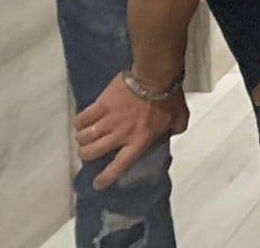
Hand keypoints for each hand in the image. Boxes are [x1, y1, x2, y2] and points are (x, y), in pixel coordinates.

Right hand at [75, 72, 188, 189]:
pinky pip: (82, 119)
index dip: (106, 177)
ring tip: (85, 136)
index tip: (97, 184)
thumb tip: (174, 132)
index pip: (119, 166)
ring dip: (82, 139)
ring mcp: (108, 120)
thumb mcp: (180, 117)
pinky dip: (79, 122)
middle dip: (86, 155)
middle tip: (88, 151)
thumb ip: (177, 128)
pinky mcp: (101, 105)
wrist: (155, 75)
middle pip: (92, 152)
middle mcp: (120, 134)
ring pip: (84, 137)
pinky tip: (81, 122)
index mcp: (139, 141)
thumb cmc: (169, 97)